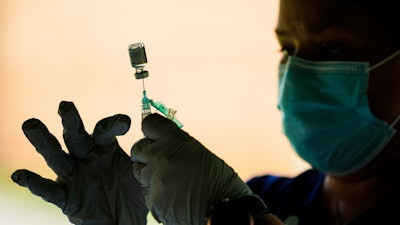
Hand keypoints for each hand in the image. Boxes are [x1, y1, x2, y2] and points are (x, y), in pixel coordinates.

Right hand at [11, 101, 147, 224]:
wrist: (126, 221)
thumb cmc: (133, 193)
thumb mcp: (142, 172)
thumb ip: (146, 155)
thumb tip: (161, 139)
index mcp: (106, 148)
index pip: (105, 130)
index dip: (113, 124)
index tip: (125, 123)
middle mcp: (87, 158)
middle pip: (75, 136)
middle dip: (71, 121)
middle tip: (66, 106)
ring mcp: (75, 177)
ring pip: (56, 157)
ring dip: (44, 141)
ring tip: (32, 124)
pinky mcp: (67, 198)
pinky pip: (49, 191)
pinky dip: (34, 183)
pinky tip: (20, 175)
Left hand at [131, 114, 259, 224]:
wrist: (224, 209)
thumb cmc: (217, 181)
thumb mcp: (199, 152)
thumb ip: (175, 145)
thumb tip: (158, 141)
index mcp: (175, 140)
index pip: (149, 124)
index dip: (151, 132)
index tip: (154, 137)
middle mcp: (161, 156)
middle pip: (138, 148)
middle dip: (146, 154)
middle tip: (160, 162)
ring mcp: (155, 179)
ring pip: (139, 172)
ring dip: (150, 175)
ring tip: (171, 181)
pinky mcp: (152, 200)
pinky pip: (146, 192)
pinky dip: (156, 194)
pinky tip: (173, 196)